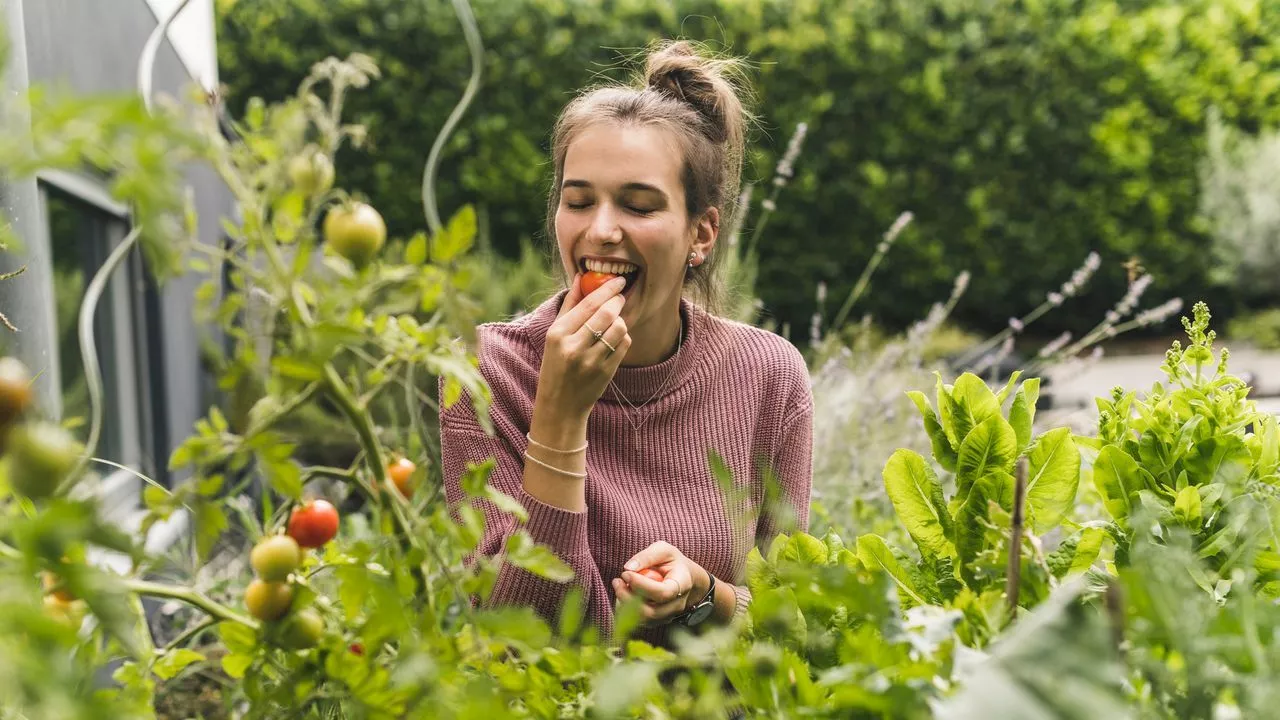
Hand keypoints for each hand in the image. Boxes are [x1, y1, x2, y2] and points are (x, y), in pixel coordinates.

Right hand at [534, 273, 630, 419]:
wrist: (560, 405)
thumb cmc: (556, 365)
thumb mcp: (554, 335)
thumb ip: (569, 305)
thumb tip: (580, 277)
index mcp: (558, 334)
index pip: (588, 304)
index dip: (607, 289)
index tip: (619, 280)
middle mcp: (574, 347)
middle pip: (607, 314)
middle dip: (617, 302)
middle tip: (619, 298)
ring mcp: (591, 361)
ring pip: (619, 328)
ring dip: (620, 321)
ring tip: (612, 323)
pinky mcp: (606, 372)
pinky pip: (624, 345)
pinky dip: (622, 338)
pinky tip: (612, 340)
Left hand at [612, 541, 710, 625]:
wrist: (683, 578)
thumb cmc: (672, 562)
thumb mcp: (664, 550)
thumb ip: (647, 556)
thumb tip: (628, 567)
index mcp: (682, 584)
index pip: (663, 593)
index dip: (641, 585)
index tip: (625, 573)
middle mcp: (677, 605)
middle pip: (651, 612)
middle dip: (628, 597)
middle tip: (617, 580)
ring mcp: (667, 616)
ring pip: (642, 619)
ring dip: (625, 603)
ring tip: (620, 585)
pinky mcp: (655, 622)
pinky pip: (637, 621)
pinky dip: (625, 609)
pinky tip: (624, 593)